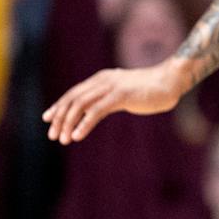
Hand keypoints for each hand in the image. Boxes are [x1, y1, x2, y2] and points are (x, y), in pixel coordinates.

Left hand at [44, 59, 192, 143]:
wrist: (170, 82)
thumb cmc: (150, 90)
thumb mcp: (124, 93)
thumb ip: (109, 99)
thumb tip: (95, 111)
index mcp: (102, 79)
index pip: (74, 93)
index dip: (59, 106)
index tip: (48, 119)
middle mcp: (103, 80)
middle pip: (73, 99)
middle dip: (60, 118)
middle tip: (53, 135)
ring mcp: (112, 87)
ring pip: (80, 105)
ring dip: (68, 123)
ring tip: (63, 139)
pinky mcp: (121, 95)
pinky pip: (96, 111)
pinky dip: (84, 124)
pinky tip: (78, 136)